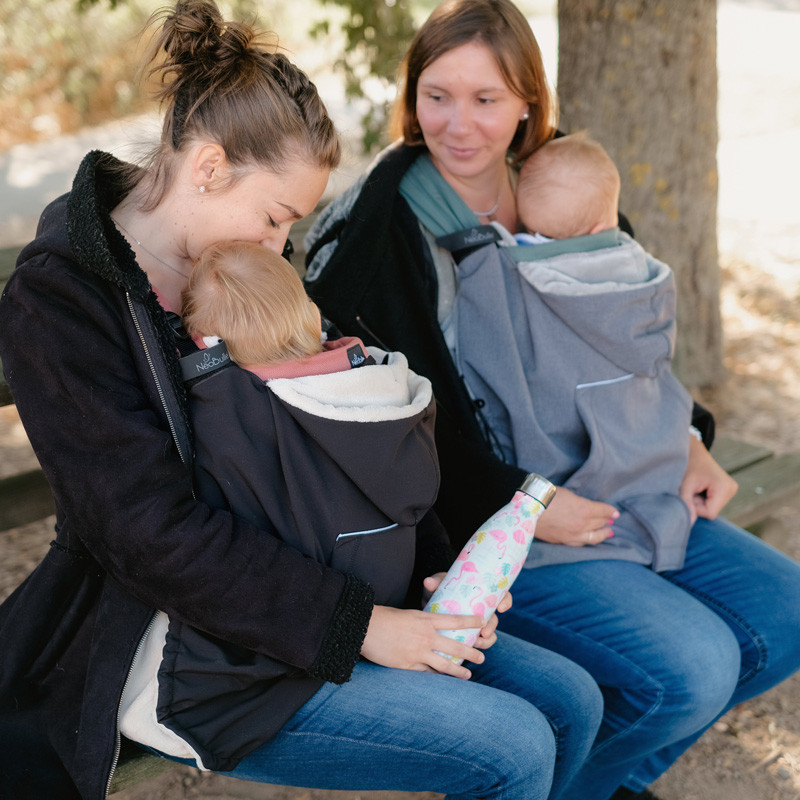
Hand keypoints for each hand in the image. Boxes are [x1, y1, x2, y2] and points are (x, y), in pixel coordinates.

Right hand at [361, 604, 485, 679]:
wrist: (366, 627)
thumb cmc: (385, 617)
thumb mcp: (408, 614)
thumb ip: (423, 622)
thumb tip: (434, 628)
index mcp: (426, 620)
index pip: (455, 620)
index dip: (471, 622)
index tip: (484, 622)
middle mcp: (426, 636)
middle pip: (455, 646)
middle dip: (472, 652)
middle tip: (482, 657)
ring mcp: (418, 652)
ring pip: (445, 664)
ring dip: (459, 671)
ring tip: (469, 675)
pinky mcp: (408, 665)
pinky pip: (427, 673)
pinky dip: (437, 678)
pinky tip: (444, 683)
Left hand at [421, 574, 512, 651]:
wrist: (430, 603)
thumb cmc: (438, 590)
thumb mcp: (438, 585)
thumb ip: (435, 583)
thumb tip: (428, 582)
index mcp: (480, 593)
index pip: (501, 595)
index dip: (505, 601)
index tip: (501, 608)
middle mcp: (482, 609)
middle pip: (494, 618)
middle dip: (492, 627)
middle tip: (484, 633)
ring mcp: (476, 624)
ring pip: (489, 634)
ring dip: (486, 641)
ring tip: (476, 644)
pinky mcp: (469, 635)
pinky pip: (478, 644)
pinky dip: (476, 648)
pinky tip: (468, 652)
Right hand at [534, 486, 617, 545]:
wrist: (527, 509)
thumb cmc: (546, 496)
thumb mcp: (567, 494)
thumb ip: (579, 502)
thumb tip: (585, 508)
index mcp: (584, 509)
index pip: (603, 511)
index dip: (610, 511)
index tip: (615, 512)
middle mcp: (582, 524)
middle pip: (600, 523)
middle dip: (607, 521)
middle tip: (611, 520)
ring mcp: (573, 535)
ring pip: (593, 537)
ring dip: (603, 534)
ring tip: (608, 532)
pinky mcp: (563, 541)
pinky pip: (581, 543)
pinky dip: (589, 541)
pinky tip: (591, 539)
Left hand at [680, 436, 737, 522]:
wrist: (692, 451)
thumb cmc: (687, 465)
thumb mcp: (685, 484)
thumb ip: (686, 503)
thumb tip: (689, 523)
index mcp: (725, 487)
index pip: (709, 513)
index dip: (695, 508)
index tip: (688, 494)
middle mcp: (732, 489)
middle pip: (711, 511)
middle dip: (697, 504)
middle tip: (690, 489)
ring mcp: (731, 489)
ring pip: (711, 508)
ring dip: (699, 501)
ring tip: (694, 487)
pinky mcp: (727, 490)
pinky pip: (712, 502)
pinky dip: (702, 498)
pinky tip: (699, 488)